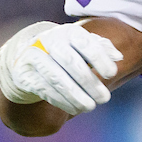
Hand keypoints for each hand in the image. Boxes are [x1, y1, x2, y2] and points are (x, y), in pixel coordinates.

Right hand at [0, 21, 120, 114]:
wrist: (28, 60)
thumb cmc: (65, 55)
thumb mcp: (83, 48)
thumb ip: (102, 49)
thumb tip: (118, 57)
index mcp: (67, 32)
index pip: (85, 42)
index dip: (99, 58)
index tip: (112, 74)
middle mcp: (48, 41)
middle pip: (71, 62)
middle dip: (90, 82)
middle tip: (104, 98)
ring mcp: (33, 57)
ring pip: (57, 78)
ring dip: (76, 96)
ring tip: (90, 107)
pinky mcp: (24, 74)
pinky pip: (44, 90)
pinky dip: (62, 101)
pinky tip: (74, 109)